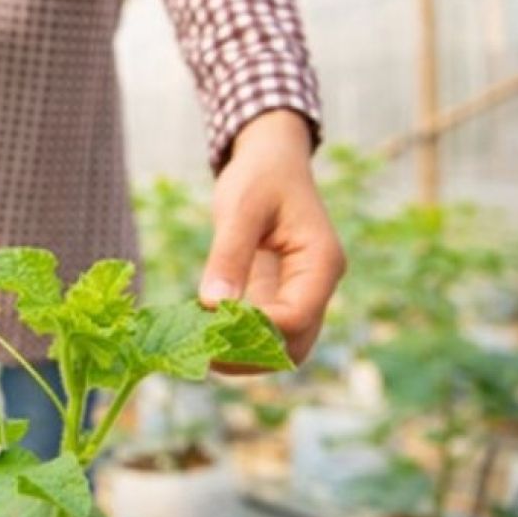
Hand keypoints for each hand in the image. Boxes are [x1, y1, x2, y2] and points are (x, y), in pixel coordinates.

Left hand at [199, 110, 344, 368]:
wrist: (271, 160)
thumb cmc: (260, 176)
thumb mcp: (241, 208)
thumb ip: (229, 256)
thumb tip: (212, 305)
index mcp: (322, 263)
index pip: (296, 317)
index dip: (254, 331)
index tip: (209, 327)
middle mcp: (317, 286)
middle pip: (294, 345)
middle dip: (249, 355)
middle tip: (198, 351)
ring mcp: (300, 295)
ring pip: (280, 348)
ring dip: (242, 355)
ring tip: (195, 344)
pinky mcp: (278, 296)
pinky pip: (264, 333)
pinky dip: (236, 340)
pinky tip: (201, 331)